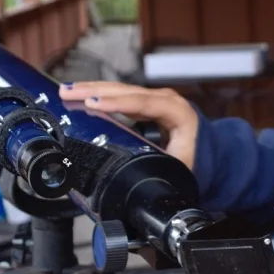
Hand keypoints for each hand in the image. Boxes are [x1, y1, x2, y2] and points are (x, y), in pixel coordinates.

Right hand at [60, 81, 199, 168]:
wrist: (207, 153)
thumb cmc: (196, 161)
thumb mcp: (181, 168)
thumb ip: (163, 170)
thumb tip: (141, 183)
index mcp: (178, 113)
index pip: (145, 103)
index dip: (118, 103)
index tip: (95, 103)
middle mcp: (166, 100)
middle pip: (127, 91)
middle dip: (95, 91)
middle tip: (68, 92)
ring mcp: (154, 99)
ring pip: (120, 90)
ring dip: (92, 90)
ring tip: (66, 90)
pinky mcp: (144, 104)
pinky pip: (120, 96)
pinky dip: (99, 95)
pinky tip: (80, 94)